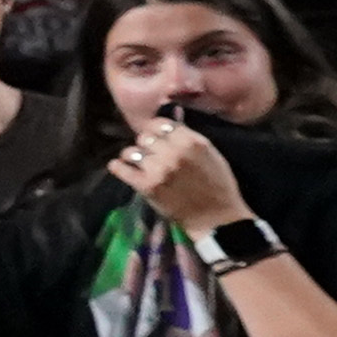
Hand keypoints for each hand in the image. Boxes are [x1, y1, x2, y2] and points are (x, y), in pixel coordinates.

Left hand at [107, 111, 247, 239]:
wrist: (218, 219)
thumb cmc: (218, 187)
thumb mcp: (211, 155)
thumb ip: (189, 137)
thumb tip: (171, 117)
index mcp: (192, 142)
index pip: (160, 123)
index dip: (155, 130)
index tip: (155, 138)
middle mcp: (174, 152)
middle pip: (144, 137)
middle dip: (146, 145)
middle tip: (149, 155)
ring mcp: (158, 169)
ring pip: (131, 151)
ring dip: (132, 157)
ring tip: (137, 164)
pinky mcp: (146, 186)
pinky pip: (121, 169)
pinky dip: (118, 167)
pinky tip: (120, 168)